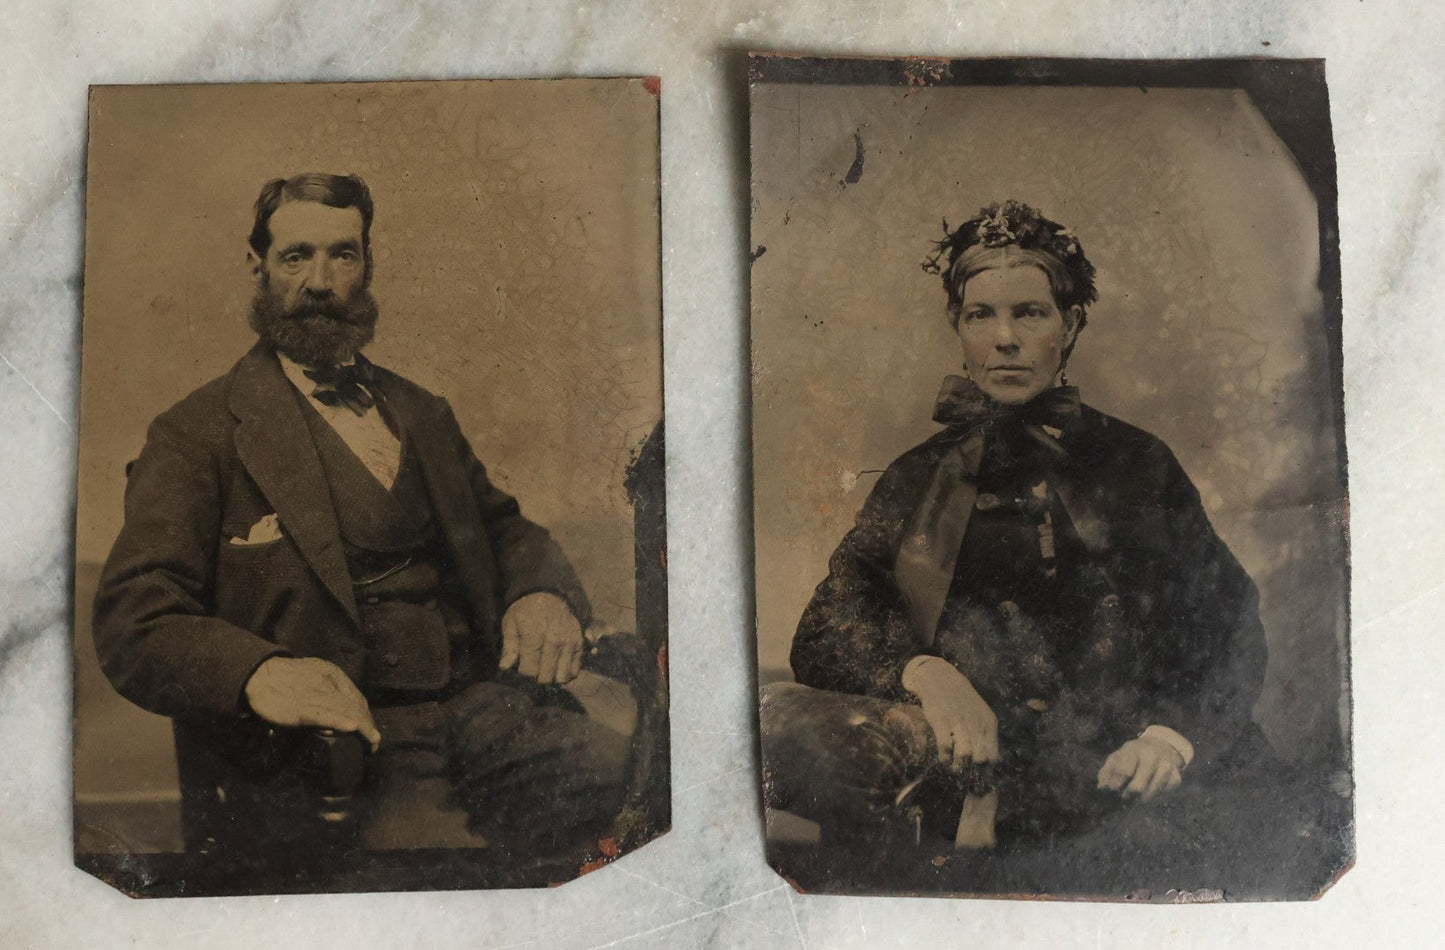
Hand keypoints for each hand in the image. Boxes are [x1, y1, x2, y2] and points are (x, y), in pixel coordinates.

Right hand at [243, 657, 380, 750]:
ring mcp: (316, 696)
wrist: (258, 674)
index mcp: (332, 674)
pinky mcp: (302, 709)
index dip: (367, 715)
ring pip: (345, 711)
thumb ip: (328, 689)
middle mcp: (328, 683)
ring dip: (362, 728)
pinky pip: (324, 715)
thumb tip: (340, 710)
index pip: (357, 698)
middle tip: (373, 742)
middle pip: (356, 706)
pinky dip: (340, 721)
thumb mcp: (313, 674)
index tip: (371, 730)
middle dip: (368, 725)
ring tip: (371, 742)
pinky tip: (352, 728)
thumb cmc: (285, 677)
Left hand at [498, 592, 582, 683]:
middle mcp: (553, 642)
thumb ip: (509, 647)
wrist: (550, 593)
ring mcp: (568, 643)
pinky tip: (557, 667)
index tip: (520, 674)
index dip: (523, 677)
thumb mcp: (511, 623)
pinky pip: (576, 669)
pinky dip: (567, 673)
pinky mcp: (579, 643)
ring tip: (545, 672)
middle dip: (537, 680)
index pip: (529, 672)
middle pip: (546, 677)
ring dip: (553, 679)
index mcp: (533, 637)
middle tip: (532, 674)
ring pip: (562, 677)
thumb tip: (505, 669)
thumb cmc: (525, 610)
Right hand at [902, 657, 998, 770]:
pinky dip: (945, 758)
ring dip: (959, 767)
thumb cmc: (961, 700)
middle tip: (966, 777)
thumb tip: (991, 762)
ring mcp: (958, 722)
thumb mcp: (980, 714)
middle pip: (980, 758)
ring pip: (964, 754)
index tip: (979, 779)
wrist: (940, 678)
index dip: (987, 772)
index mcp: (988, 723)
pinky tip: (944, 760)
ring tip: (955, 770)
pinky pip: (945, 747)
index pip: (993, 756)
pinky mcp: (941, 722)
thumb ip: (986, 734)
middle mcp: (976, 723)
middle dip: (973, 772)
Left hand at [1097, 734, 1183, 800]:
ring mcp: (1167, 768)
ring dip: (1139, 799)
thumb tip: (1101, 788)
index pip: (1124, 772)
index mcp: (1135, 749)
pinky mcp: (1176, 779)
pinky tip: (1149, 792)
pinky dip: (1153, 798)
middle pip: (1137, 787)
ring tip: (1135, 796)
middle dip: (1127, 795)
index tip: (1112, 790)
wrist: (1161, 746)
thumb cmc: (1133, 755)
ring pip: (1150, 795)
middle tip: (1124, 796)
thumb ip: (1107, 771)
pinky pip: (1161, 797)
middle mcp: (1153, 757)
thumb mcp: (1118, 757)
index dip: (1115, 785)